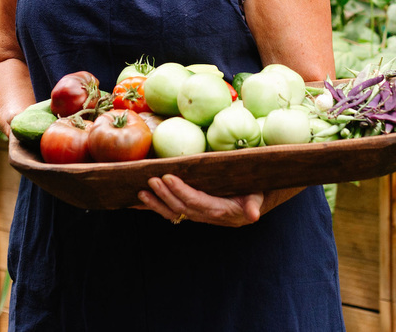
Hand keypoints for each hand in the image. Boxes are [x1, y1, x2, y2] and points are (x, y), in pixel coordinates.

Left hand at [137, 175, 264, 226]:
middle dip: (164, 194)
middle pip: (181, 207)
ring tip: (141, 193)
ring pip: (172, 213)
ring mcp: (196, 216)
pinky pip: (170, 212)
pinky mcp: (190, 212)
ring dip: (156, 204)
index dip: (181, 191)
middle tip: (151, 180)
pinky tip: (139, 203)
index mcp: (219, 210)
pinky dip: (154, 208)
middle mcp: (205, 216)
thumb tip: (253, 215)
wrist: (251, 204)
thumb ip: (253, 205)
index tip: (168, 178)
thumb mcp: (257, 197)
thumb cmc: (253, 193)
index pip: (195, 201)